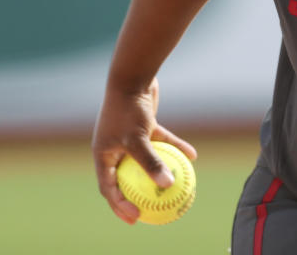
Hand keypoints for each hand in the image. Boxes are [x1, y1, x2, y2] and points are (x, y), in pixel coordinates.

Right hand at [91, 77, 197, 223]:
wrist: (132, 77)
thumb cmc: (128, 109)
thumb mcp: (138, 139)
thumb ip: (151, 162)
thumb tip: (167, 185)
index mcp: (103, 154)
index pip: (109, 188)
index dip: (120, 205)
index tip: (135, 218)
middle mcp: (114, 147)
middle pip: (126, 177)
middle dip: (138, 194)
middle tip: (153, 209)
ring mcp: (129, 136)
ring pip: (147, 159)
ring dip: (161, 170)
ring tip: (176, 186)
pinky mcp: (144, 125)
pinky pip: (161, 142)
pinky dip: (175, 148)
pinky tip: (193, 155)